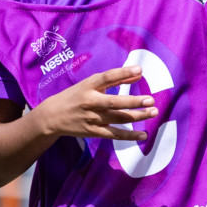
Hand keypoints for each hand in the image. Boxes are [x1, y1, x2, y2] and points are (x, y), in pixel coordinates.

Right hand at [31, 65, 157, 140]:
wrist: (53, 116)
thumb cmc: (76, 96)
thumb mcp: (91, 84)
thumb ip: (116, 79)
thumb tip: (139, 74)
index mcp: (88, 86)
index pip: (106, 78)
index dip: (123, 73)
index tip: (140, 70)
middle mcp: (90, 102)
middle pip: (114, 102)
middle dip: (133, 101)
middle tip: (150, 100)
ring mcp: (91, 118)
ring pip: (117, 118)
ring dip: (137, 116)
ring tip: (153, 112)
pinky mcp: (93, 132)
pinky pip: (114, 134)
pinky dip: (129, 136)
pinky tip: (144, 134)